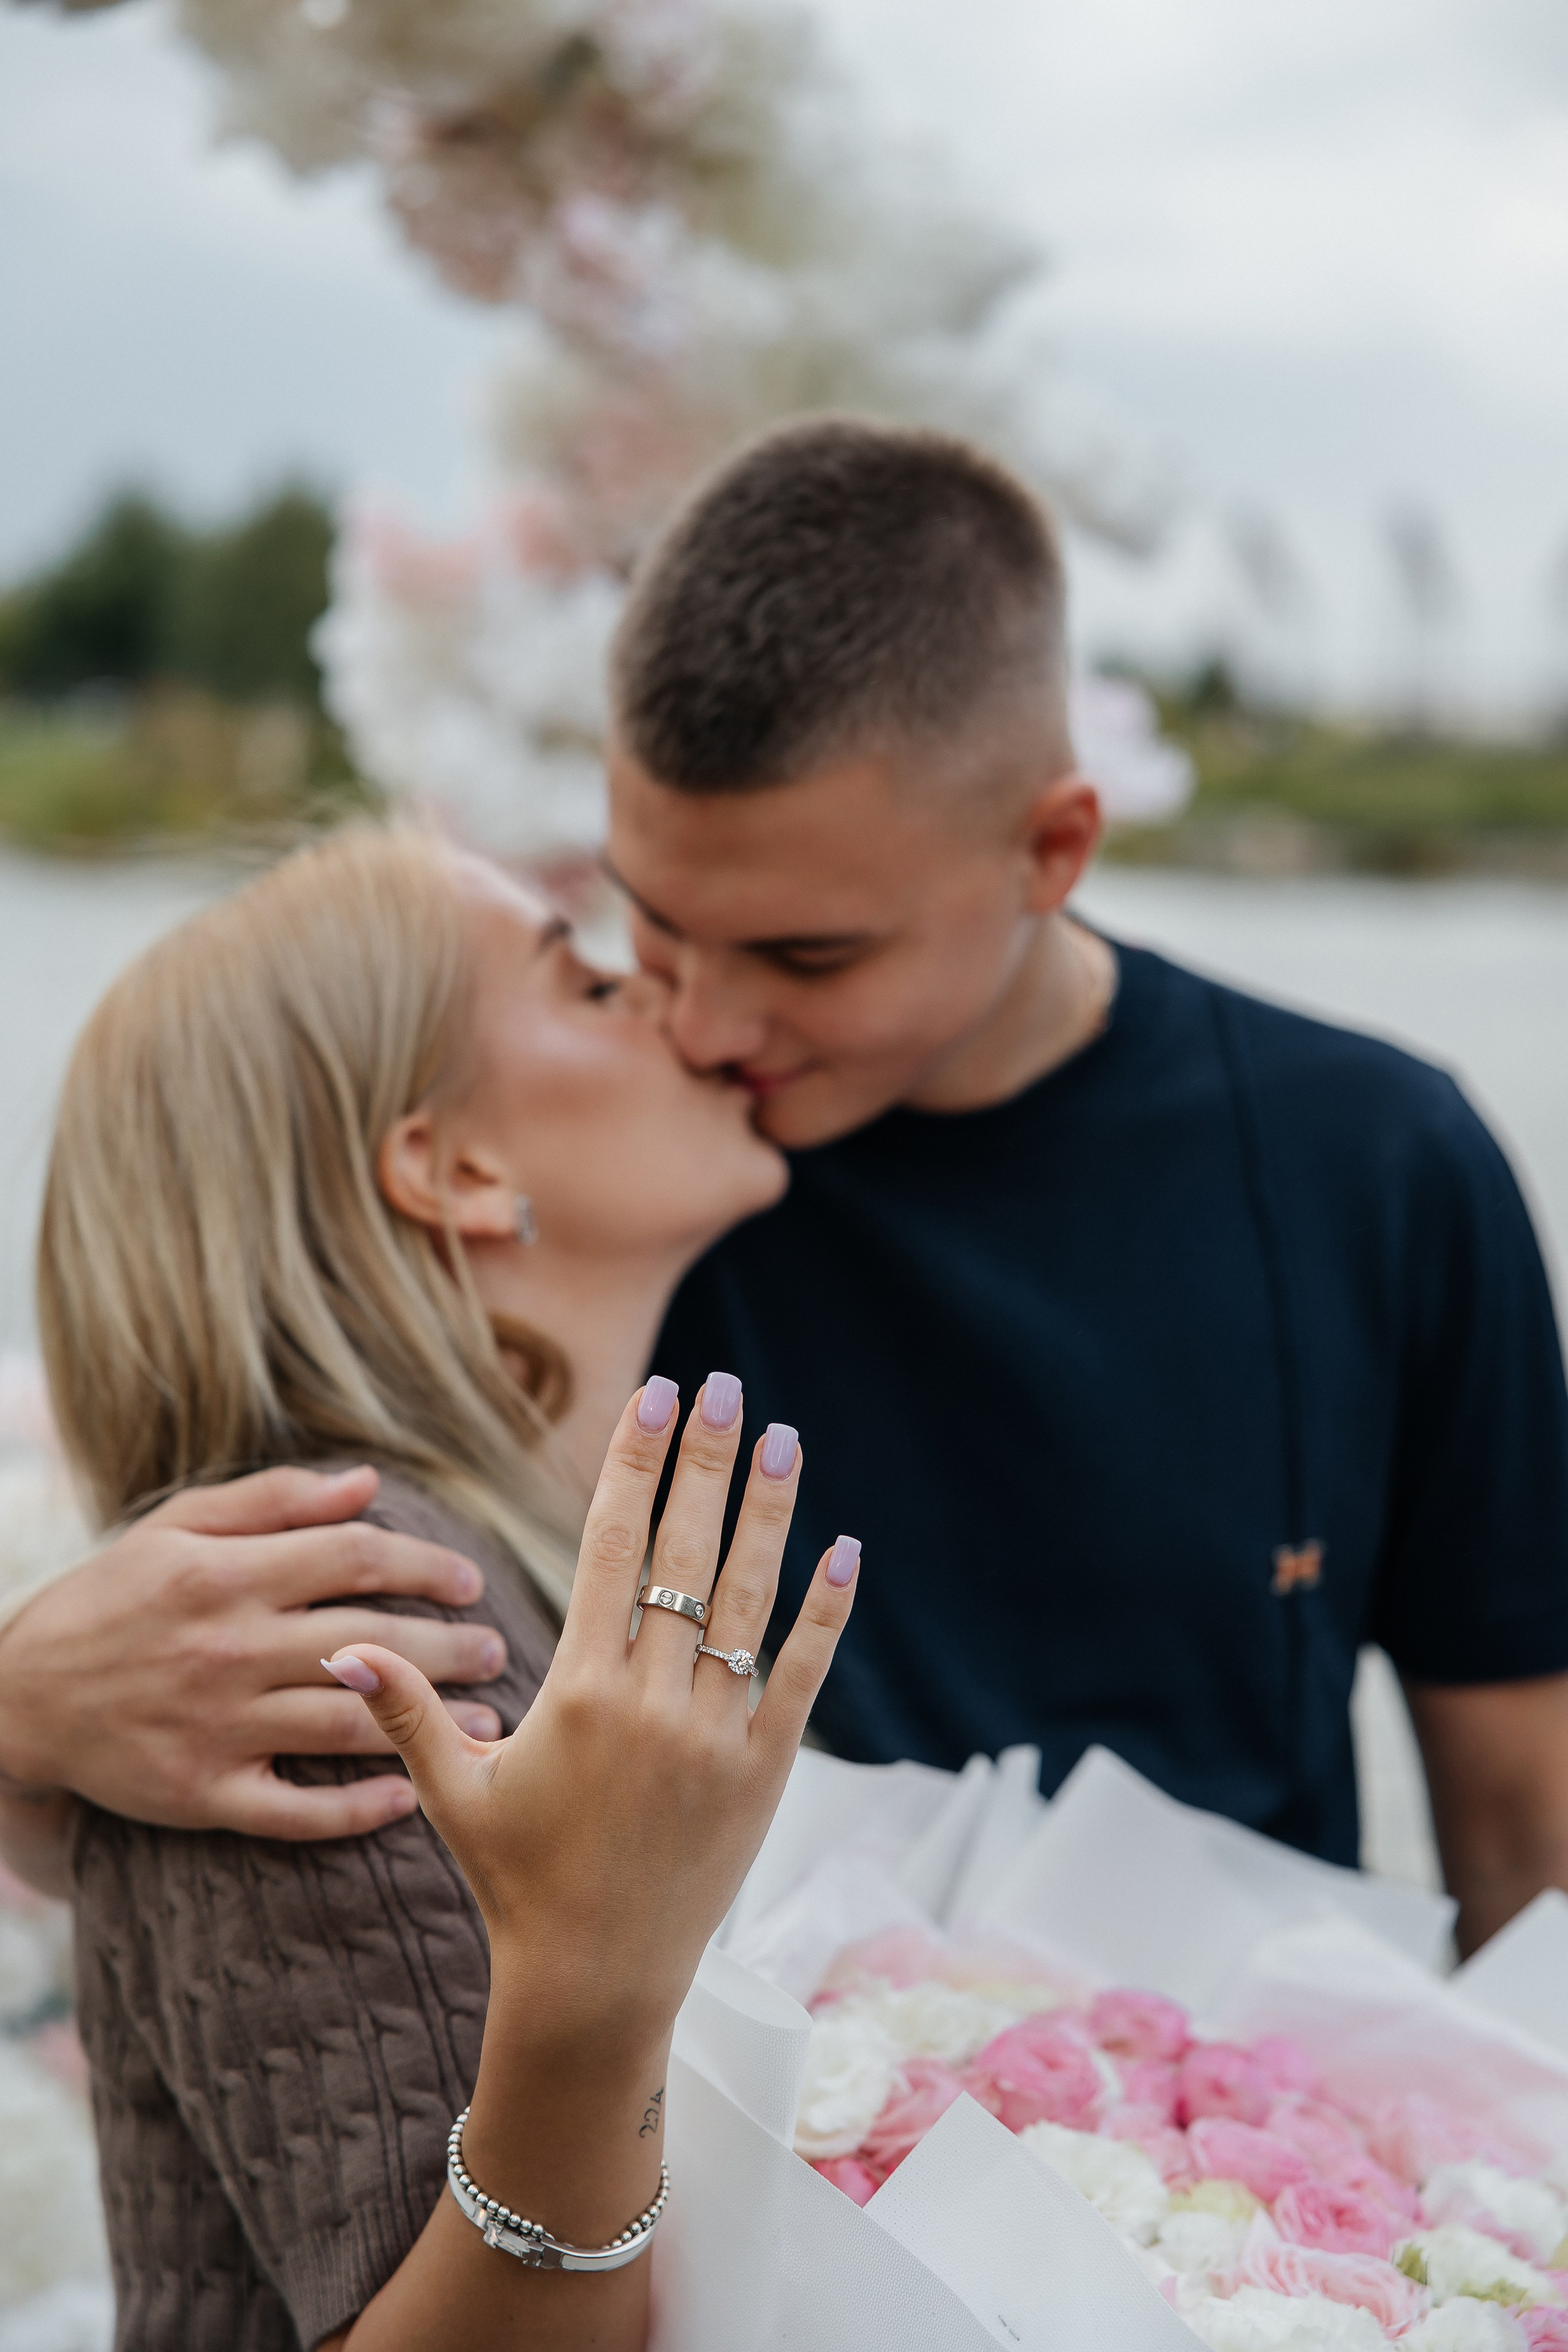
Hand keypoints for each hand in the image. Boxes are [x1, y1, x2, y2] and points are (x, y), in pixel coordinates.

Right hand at [0, 1465, 509, 1838]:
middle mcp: (228, 1650)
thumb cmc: (112, 1597)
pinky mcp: (202, 1795)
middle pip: (370, 1641)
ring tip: (487, 1721)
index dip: (425, 1564)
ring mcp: (217, 1728)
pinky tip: (408, 1797)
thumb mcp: (177, 1526)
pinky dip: (356, 1809)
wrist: (20, 1695)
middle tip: (498, 1650)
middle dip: (449, 1645)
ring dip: (428, 1724)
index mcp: (226, 1576)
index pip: (355, 1559)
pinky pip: (295, 1811)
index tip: (470, 1579)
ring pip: (346, 1724)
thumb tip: (366, 1482)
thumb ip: (274, 1500)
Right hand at [331, 1382, 857, 2047]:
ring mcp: (715, 1734)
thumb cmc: (518, 1882)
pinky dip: (825, 1611)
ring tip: (783, 1437)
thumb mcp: (453, 1793)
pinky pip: (801, 1673)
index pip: (610, 1545)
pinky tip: (845, 1548)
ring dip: (769, 1511)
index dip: (632, 1464)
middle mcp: (652, 1701)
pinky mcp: (765, 1771)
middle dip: (705, 1460)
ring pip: (748, 1598)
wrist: (597, 1983)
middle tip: (725, 1385)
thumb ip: (401, 1710)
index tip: (654, 1396)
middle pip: (684, 1551)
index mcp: (577, 1691)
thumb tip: (341, 1645)